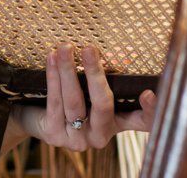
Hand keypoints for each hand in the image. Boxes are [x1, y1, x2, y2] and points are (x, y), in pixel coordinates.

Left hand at [6, 44, 156, 151]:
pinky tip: (52, 58)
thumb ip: (107, 75)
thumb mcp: (92, 87)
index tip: (148, 93)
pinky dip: (53, 77)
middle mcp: (100, 136)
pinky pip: (55, 102)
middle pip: (103, 104)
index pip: (142, 121)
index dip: (150, 111)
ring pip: (75, 101)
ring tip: (65, 47)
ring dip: (68, 70)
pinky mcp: (55, 136)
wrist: (36, 117)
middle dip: (95, 73)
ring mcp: (78, 139)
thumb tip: (113, 53)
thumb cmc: (72, 96)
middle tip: (90, 48)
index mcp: (118, 123)